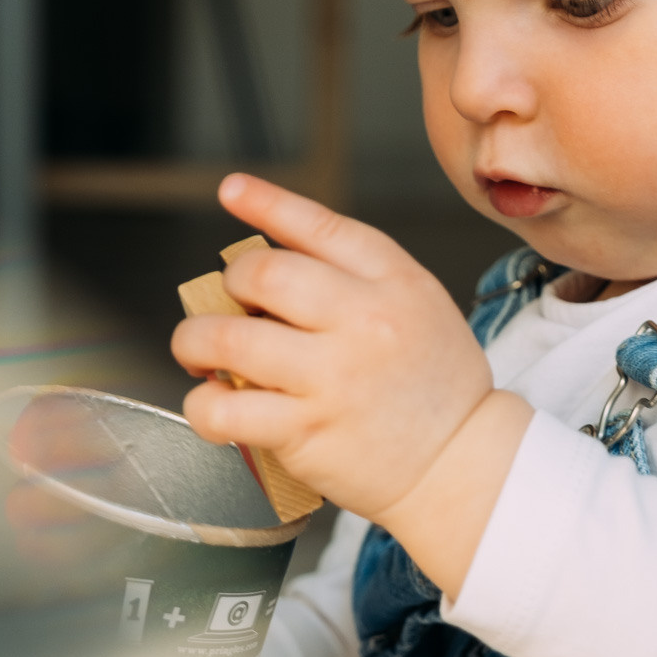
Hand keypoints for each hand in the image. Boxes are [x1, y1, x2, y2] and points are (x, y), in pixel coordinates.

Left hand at [172, 175, 532, 595]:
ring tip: (200, 354)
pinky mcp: (306, 431)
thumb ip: (358, 276)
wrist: (461, 465)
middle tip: (229, 309)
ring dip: (195, 343)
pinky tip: (217, 405)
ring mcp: (332, 378)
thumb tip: (270, 257)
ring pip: (226, 339)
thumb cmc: (436, 390)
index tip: (231, 191)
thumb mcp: (420, 307)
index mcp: (394, 282)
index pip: (319, 225)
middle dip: (228, 286)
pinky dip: (204, 405)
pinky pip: (224, 409)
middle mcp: (364, 321)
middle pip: (261, 274)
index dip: (267, 202)